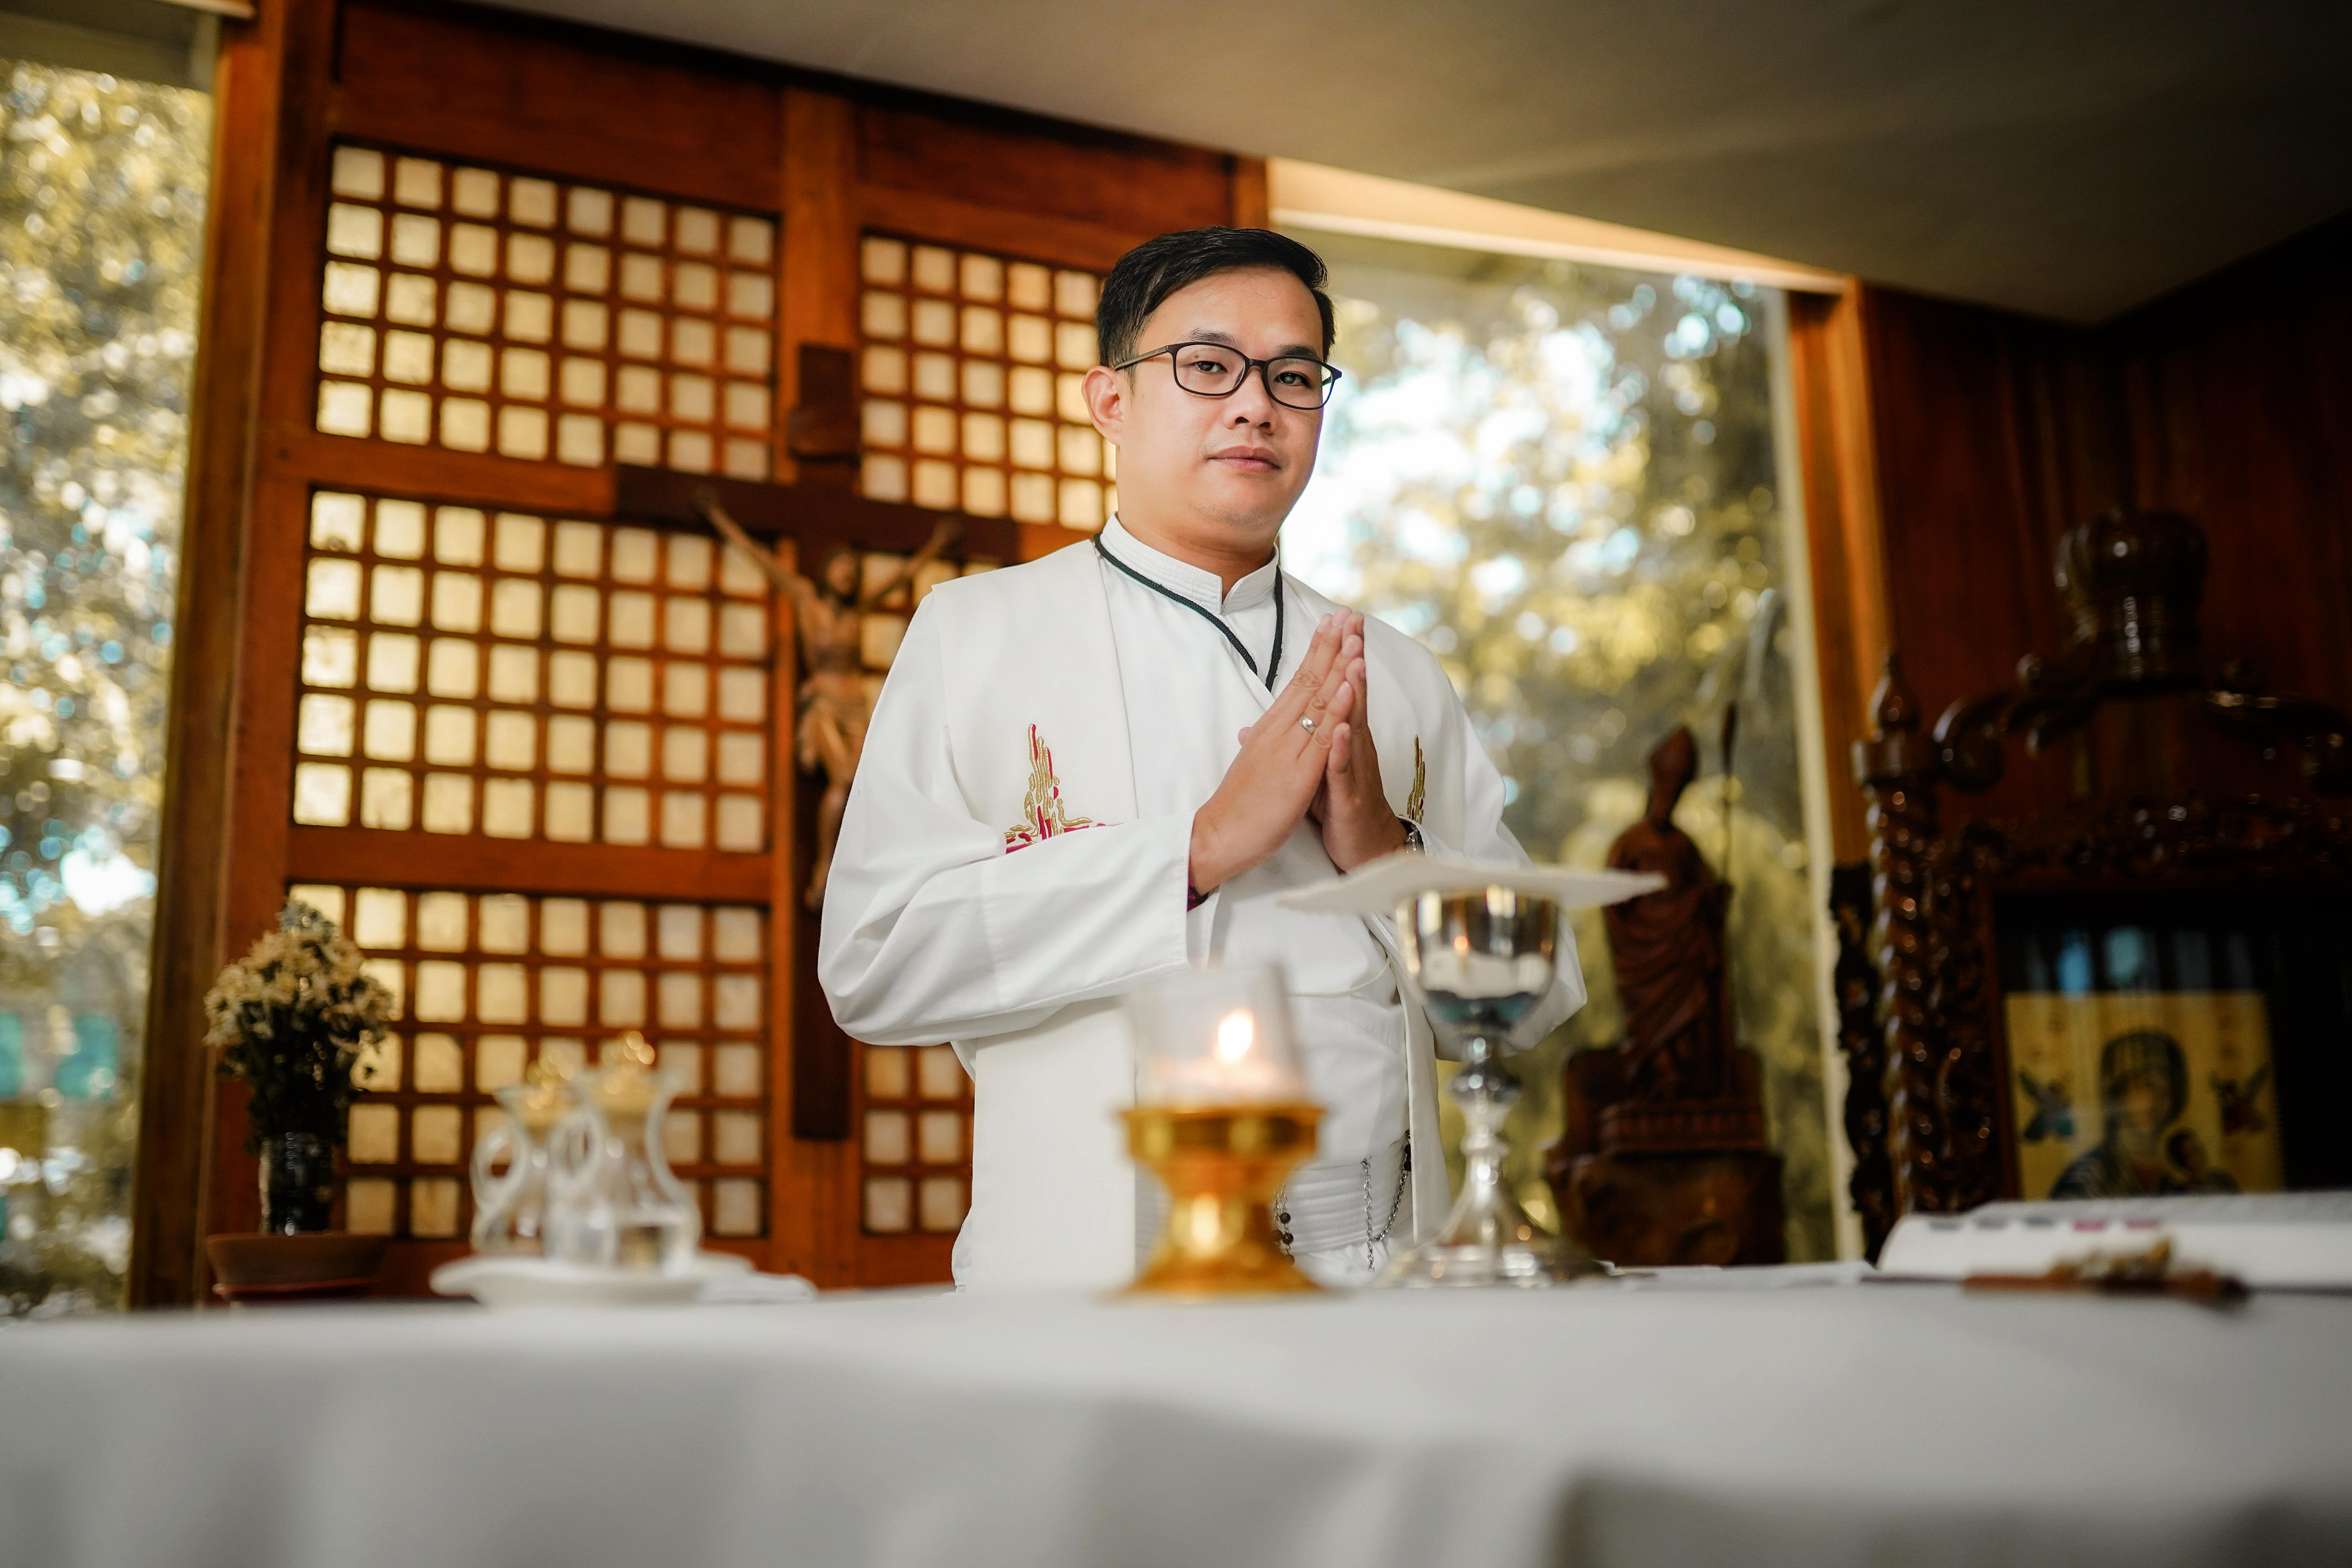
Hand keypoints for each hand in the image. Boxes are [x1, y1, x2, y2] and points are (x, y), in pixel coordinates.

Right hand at [1189, 614, 1356, 894]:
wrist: (1219, 835)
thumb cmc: (1239, 804)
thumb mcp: (1255, 763)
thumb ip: (1262, 741)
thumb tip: (1258, 726)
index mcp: (1272, 728)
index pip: (1298, 680)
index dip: (1317, 650)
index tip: (1332, 622)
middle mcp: (1280, 730)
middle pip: (1309, 679)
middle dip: (1330, 644)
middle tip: (1346, 612)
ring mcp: (1289, 749)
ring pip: (1317, 700)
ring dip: (1337, 665)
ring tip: (1353, 635)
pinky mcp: (1298, 772)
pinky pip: (1321, 736)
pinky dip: (1335, 708)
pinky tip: (1347, 685)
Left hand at [1308, 610, 1408, 871]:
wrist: (1362, 851)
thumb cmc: (1337, 807)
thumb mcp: (1313, 767)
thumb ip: (1302, 738)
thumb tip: (1267, 722)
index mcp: (1338, 736)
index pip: (1336, 688)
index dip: (1336, 654)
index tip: (1334, 618)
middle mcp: (1351, 747)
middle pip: (1350, 696)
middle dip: (1351, 658)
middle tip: (1353, 621)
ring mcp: (1353, 770)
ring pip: (1353, 727)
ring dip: (1353, 693)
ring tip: (1354, 661)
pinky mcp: (1349, 798)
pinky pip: (1344, 770)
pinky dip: (1342, 748)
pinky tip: (1341, 728)